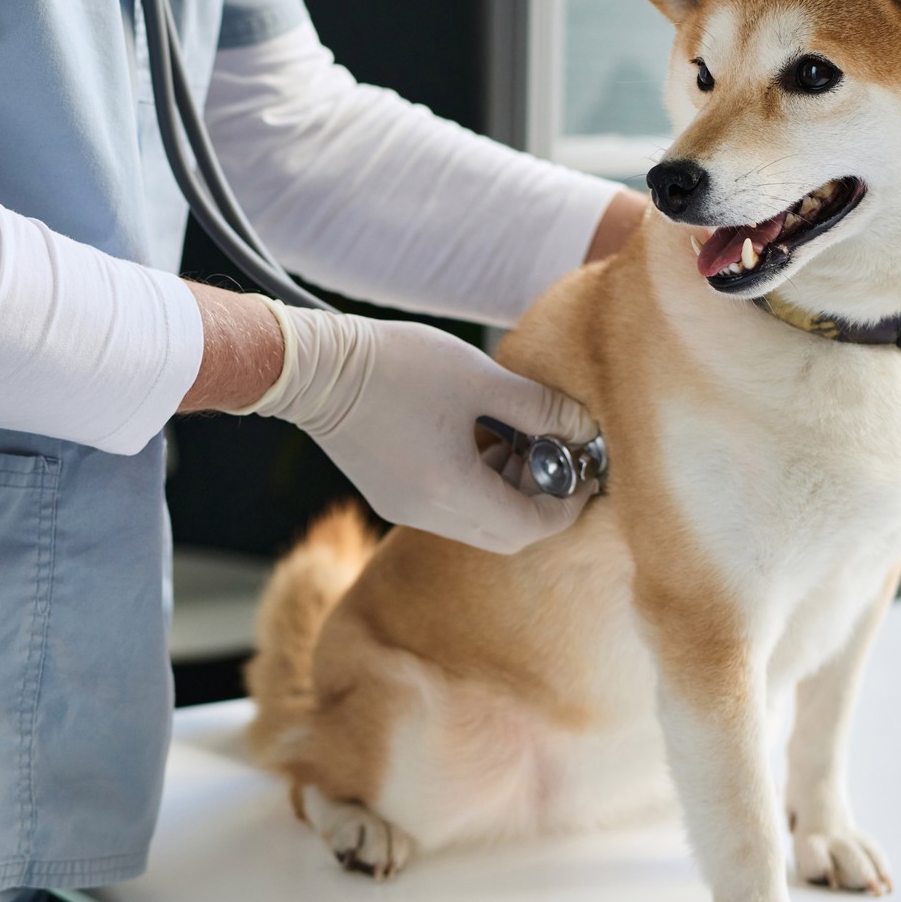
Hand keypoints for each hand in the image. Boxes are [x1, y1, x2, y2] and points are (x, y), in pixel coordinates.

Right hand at [236, 301, 596, 553]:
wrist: (314, 368)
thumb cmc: (397, 365)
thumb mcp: (480, 377)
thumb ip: (539, 408)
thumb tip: (583, 428)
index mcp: (452, 490)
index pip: (531, 526)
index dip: (569, 505)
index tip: (586, 471)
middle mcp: (428, 513)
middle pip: (507, 537)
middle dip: (542, 505)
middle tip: (558, 460)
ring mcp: (404, 509)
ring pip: (479, 526)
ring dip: (509, 497)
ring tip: (518, 443)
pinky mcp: (391, 496)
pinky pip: (450, 511)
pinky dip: (478, 490)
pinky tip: (479, 444)